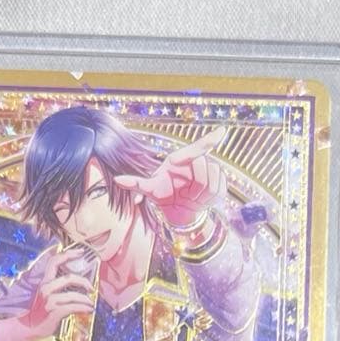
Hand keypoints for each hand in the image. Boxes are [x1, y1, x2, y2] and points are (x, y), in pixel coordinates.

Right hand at [0, 247, 94, 340]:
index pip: (54, 261)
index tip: (81, 252)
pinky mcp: (55, 311)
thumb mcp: (46, 294)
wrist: (29, 326)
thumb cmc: (41, 311)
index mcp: (45, 282)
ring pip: (74, 295)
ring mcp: (50, 300)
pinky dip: (84, 308)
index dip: (68, 254)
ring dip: (86, 299)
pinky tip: (89, 310)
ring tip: (90, 303)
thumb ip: (57, 286)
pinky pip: (74, 307)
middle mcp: (46, 289)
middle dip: (84, 281)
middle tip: (91, 288)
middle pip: (69, 278)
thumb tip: (77, 281)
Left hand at [112, 126, 227, 227]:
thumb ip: (135, 183)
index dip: (210, 139)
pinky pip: (220, 189)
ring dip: (202, 193)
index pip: (196, 148)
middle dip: (195, 183)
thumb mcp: (149, 189)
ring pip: (213, 177)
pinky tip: (201, 201)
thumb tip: (116, 180)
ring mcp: (211, 170)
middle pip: (204, 165)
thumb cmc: (163, 193)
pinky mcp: (220, 182)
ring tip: (192, 198)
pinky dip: (210, 198)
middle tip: (186, 194)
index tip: (223, 131)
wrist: (179, 208)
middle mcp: (197, 161)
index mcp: (181, 158)